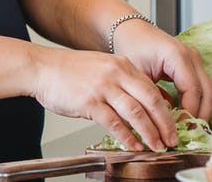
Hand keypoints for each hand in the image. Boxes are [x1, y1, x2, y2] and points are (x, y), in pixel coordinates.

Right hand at [31, 46, 176, 150]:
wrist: (39, 67)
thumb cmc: (66, 70)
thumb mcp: (100, 67)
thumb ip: (120, 81)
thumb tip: (139, 106)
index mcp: (122, 64)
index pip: (153, 89)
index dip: (166, 110)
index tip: (172, 125)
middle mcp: (116, 74)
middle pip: (152, 101)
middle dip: (165, 124)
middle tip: (172, 139)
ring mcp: (103, 88)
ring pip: (136, 113)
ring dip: (150, 133)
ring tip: (156, 146)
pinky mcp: (89, 102)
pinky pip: (115, 123)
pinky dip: (127, 137)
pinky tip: (133, 145)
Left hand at [112, 19, 211, 121]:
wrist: (130, 31)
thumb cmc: (131, 48)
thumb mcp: (136, 74)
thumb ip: (149, 96)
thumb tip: (158, 122)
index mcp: (177, 56)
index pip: (191, 90)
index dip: (188, 112)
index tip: (179, 129)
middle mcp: (191, 57)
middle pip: (206, 93)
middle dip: (198, 115)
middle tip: (186, 132)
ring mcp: (195, 60)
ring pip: (207, 91)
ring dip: (199, 110)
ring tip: (185, 127)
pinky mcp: (193, 65)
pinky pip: (201, 88)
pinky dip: (195, 102)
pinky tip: (183, 115)